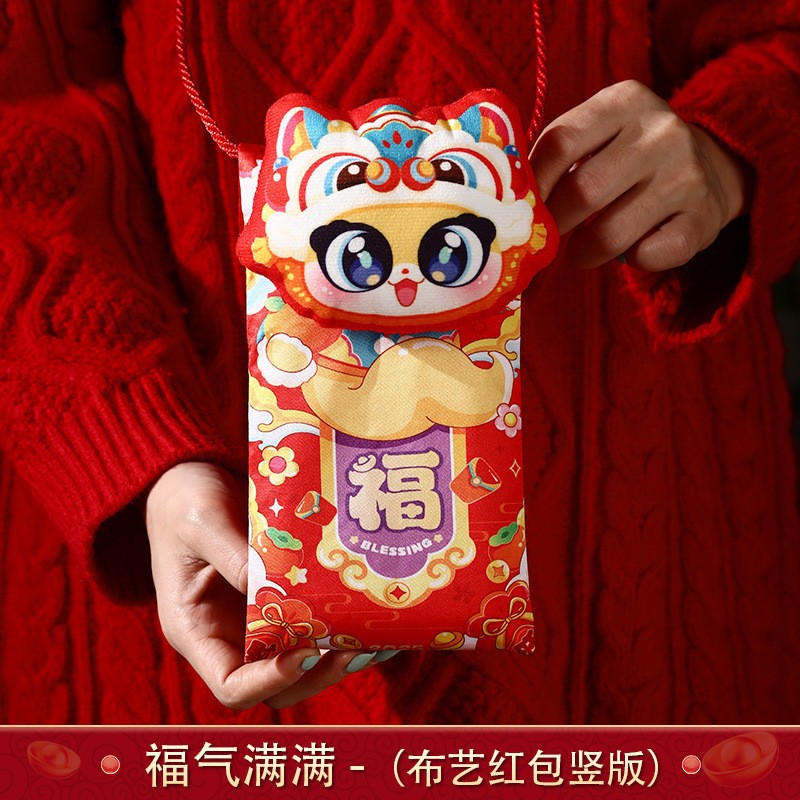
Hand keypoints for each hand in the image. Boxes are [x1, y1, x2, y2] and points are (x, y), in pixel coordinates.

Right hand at [145, 461, 383, 709]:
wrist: (190, 476)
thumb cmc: (182, 499)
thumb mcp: (200, 522)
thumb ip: (232, 555)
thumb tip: (275, 587)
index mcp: (195, 630)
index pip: (231, 684)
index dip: (270, 680)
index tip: (306, 652)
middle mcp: (227, 636)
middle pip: (276, 685)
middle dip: (317, 674)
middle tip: (355, 650)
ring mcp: (254, 621)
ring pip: (301, 663)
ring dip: (338, 659)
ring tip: (375, 639)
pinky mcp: (280, 599)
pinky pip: (312, 627)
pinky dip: (343, 630)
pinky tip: (376, 616)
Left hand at [531, 79, 750, 270]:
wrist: (713, 168)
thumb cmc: (630, 156)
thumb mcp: (601, 134)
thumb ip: (559, 155)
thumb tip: (509, 199)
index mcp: (625, 101)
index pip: (561, 141)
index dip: (533, 183)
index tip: (521, 208)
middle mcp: (662, 133)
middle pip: (583, 191)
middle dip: (554, 224)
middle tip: (548, 236)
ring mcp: (687, 176)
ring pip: (611, 233)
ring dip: (584, 252)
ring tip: (581, 251)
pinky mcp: (703, 219)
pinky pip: (648, 255)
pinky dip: (629, 261)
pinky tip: (630, 249)